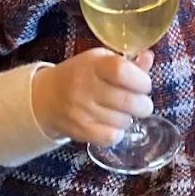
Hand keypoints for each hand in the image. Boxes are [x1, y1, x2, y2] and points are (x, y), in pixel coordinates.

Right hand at [31, 48, 154, 146]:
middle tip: (140, 103)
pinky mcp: (79, 131)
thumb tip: (149, 58)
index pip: (122, 71)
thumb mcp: (101, 61)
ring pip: (123, 121)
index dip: (141, 80)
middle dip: (143, 104)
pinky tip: (112, 124)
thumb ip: (128, 62)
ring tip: (121, 112)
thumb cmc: (80, 75)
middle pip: (128, 101)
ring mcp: (81, 111)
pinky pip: (110, 137)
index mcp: (93, 65)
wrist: (45, 97)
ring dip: (129, 118)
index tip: (144, 85)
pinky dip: (117, 133)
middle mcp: (85, 87)